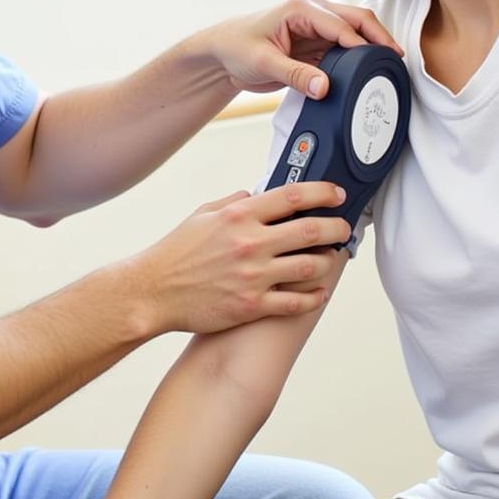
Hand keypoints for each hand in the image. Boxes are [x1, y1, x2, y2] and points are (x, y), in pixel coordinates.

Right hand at [132, 181, 350, 335]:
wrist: (154, 291)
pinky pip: (297, 302)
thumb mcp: (202, 215)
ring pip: (311, 266)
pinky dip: (315, 297)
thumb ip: (233, 202)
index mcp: (238, 216)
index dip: (322, 192)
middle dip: (337, 227)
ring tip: (331, 258)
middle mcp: (250, 243)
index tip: (336, 194)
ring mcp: (253, 276)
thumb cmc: (176, 252)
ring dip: (328, 261)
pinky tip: (319, 292)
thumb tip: (255, 193)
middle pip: (311, 230)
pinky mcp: (252, 305)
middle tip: (343, 228)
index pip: (292, 196)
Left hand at [200, 0, 401, 99]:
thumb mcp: (263, 63)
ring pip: (354, 32)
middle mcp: (312, 12)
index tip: (375, 62)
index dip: (361, 44)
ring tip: (389, 65)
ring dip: (371, 46)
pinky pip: (344, 48)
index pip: (340, 24)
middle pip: (356, 19)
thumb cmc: (237, 48)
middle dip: (378, 36)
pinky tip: (368, 71)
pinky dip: (357, 58)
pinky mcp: (316, 43)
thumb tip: (325, 88)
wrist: (223, 54)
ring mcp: (316, 27)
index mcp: (300, 9)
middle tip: (397, 57)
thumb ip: (296, 75)